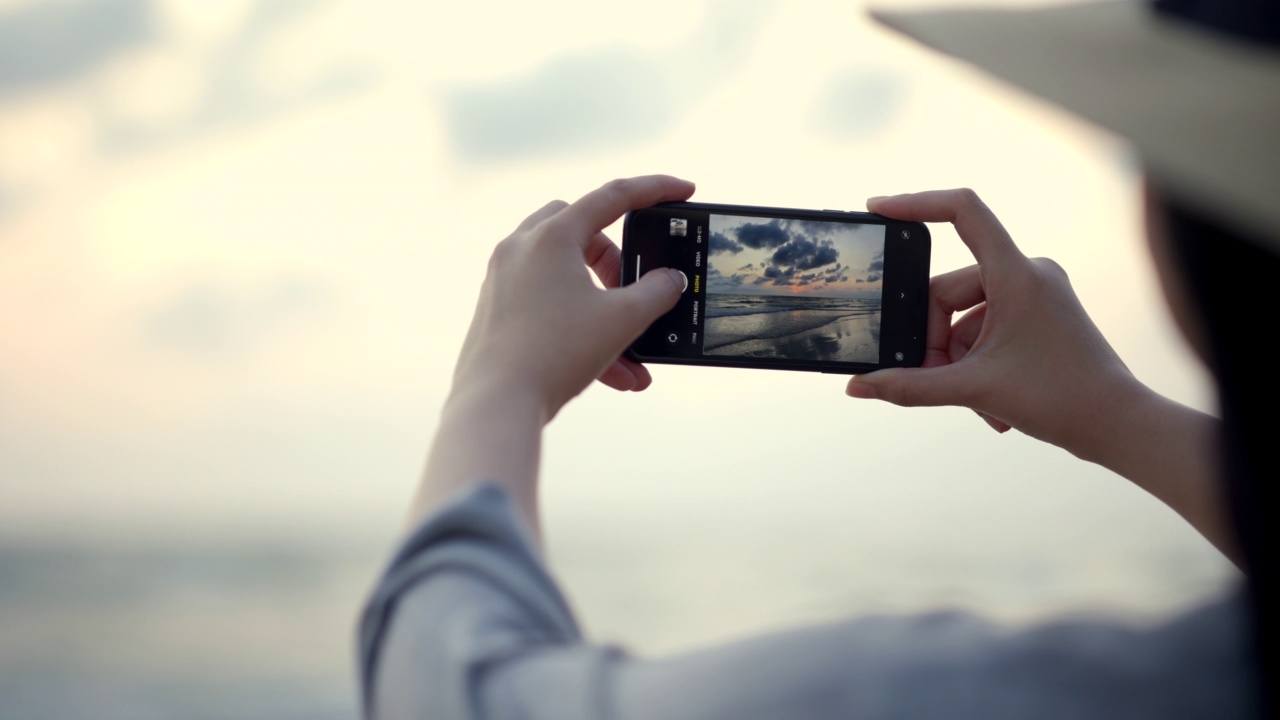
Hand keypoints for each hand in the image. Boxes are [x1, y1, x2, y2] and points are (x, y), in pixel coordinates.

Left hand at [451, 175, 693, 423]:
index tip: (684, 189)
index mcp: (551, 236)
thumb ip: (657, 292)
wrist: (496, 403)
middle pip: (582, 230)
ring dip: (604, 309)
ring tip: (631, 358)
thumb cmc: (555, 355)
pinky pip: (548, 304)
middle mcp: (521, 248)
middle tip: (635, 289)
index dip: (656, 189)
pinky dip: (580, 327)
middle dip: (616, 261)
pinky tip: (609, 373)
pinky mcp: (497, 308)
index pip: (613, 196)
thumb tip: (670, 280)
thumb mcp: (622, 320)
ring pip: (566, 275)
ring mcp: (504, 277)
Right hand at [846, 189, 1142, 458]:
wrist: (1119, 425)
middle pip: (949, 290)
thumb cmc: (1062, 399)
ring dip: (956, 361)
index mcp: (1016, 274)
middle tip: (937, 380)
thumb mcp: (974, 390)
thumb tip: (859, 386)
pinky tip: (988, 403)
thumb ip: (910, 387)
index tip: (877, 209)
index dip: (916, 203)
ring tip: (973, 402)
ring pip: (965, 317)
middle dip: (935, 341)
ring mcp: (1035, 294)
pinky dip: (977, 363)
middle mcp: (1028, 274)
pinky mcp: (1039, 315)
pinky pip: (987, 328)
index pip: (962, 211)